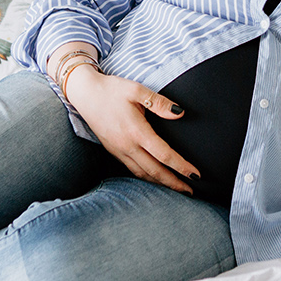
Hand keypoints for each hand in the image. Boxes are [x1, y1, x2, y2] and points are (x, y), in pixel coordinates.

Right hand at [63, 64, 199, 194]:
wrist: (84, 93)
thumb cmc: (111, 89)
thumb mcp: (137, 90)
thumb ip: (159, 103)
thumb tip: (180, 113)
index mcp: (136, 131)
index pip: (164, 155)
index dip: (181, 167)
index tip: (196, 175)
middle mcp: (127, 146)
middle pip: (155, 171)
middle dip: (174, 183)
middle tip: (191, 191)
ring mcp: (118, 151)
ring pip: (142, 174)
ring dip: (161, 183)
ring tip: (176, 188)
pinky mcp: (113, 151)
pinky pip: (132, 170)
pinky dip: (146, 178)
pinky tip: (155, 178)